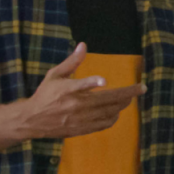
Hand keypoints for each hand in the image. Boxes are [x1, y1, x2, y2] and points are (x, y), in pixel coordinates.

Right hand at [19, 42, 146, 139]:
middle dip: (127, 94)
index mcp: (67, 90)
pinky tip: (117, 111)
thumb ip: (72, 62)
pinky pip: (103, 124)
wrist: (32, 120)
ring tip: (131, 97)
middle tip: (141, 88)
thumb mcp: (55, 75)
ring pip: (109, 112)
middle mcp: (75, 105)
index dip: (92, 82)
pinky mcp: (81, 129)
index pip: (81, 85)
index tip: (103, 81)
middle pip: (107, 100)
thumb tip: (83, 45)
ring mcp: (79, 119)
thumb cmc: (45, 94)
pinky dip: (113, 117)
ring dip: (122, 104)